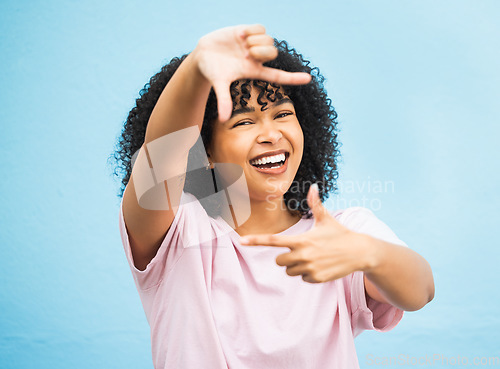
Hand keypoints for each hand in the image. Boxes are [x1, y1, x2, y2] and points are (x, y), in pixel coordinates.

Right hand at [193, 24, 311, 121]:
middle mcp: (257, 59)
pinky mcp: (248, 31)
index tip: (309, 79)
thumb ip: (223, 100)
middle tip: (247, 53)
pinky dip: (251, 31)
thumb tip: (223, 120)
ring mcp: (254, 44)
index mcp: (254, 71)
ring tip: (241, 44)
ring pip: (269, 40)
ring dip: (256, 41)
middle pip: (273, 53)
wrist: (203, 55)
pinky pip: (260, 28)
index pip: (278, 76)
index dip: (293, 78)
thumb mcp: (219, 84)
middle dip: (262, 52)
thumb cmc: (212, 72)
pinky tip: (240, 35)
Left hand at [240, 184, 373, 282]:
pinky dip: (309, 274)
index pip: (273, 240)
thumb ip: (315, 204)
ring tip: (315, 258)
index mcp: (301, 239)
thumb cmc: (340, 233)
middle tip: (302, 251)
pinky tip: (321, 266)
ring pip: (290, 271)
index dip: (256, 240)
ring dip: (297, 266)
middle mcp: (302, 255)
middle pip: (278, 261)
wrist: (359, 252)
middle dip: (286, 257)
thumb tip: (313, 186)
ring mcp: (309, 268)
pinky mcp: (316, 278)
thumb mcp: (326, 219)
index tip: (241, 241)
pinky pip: (302, 278)